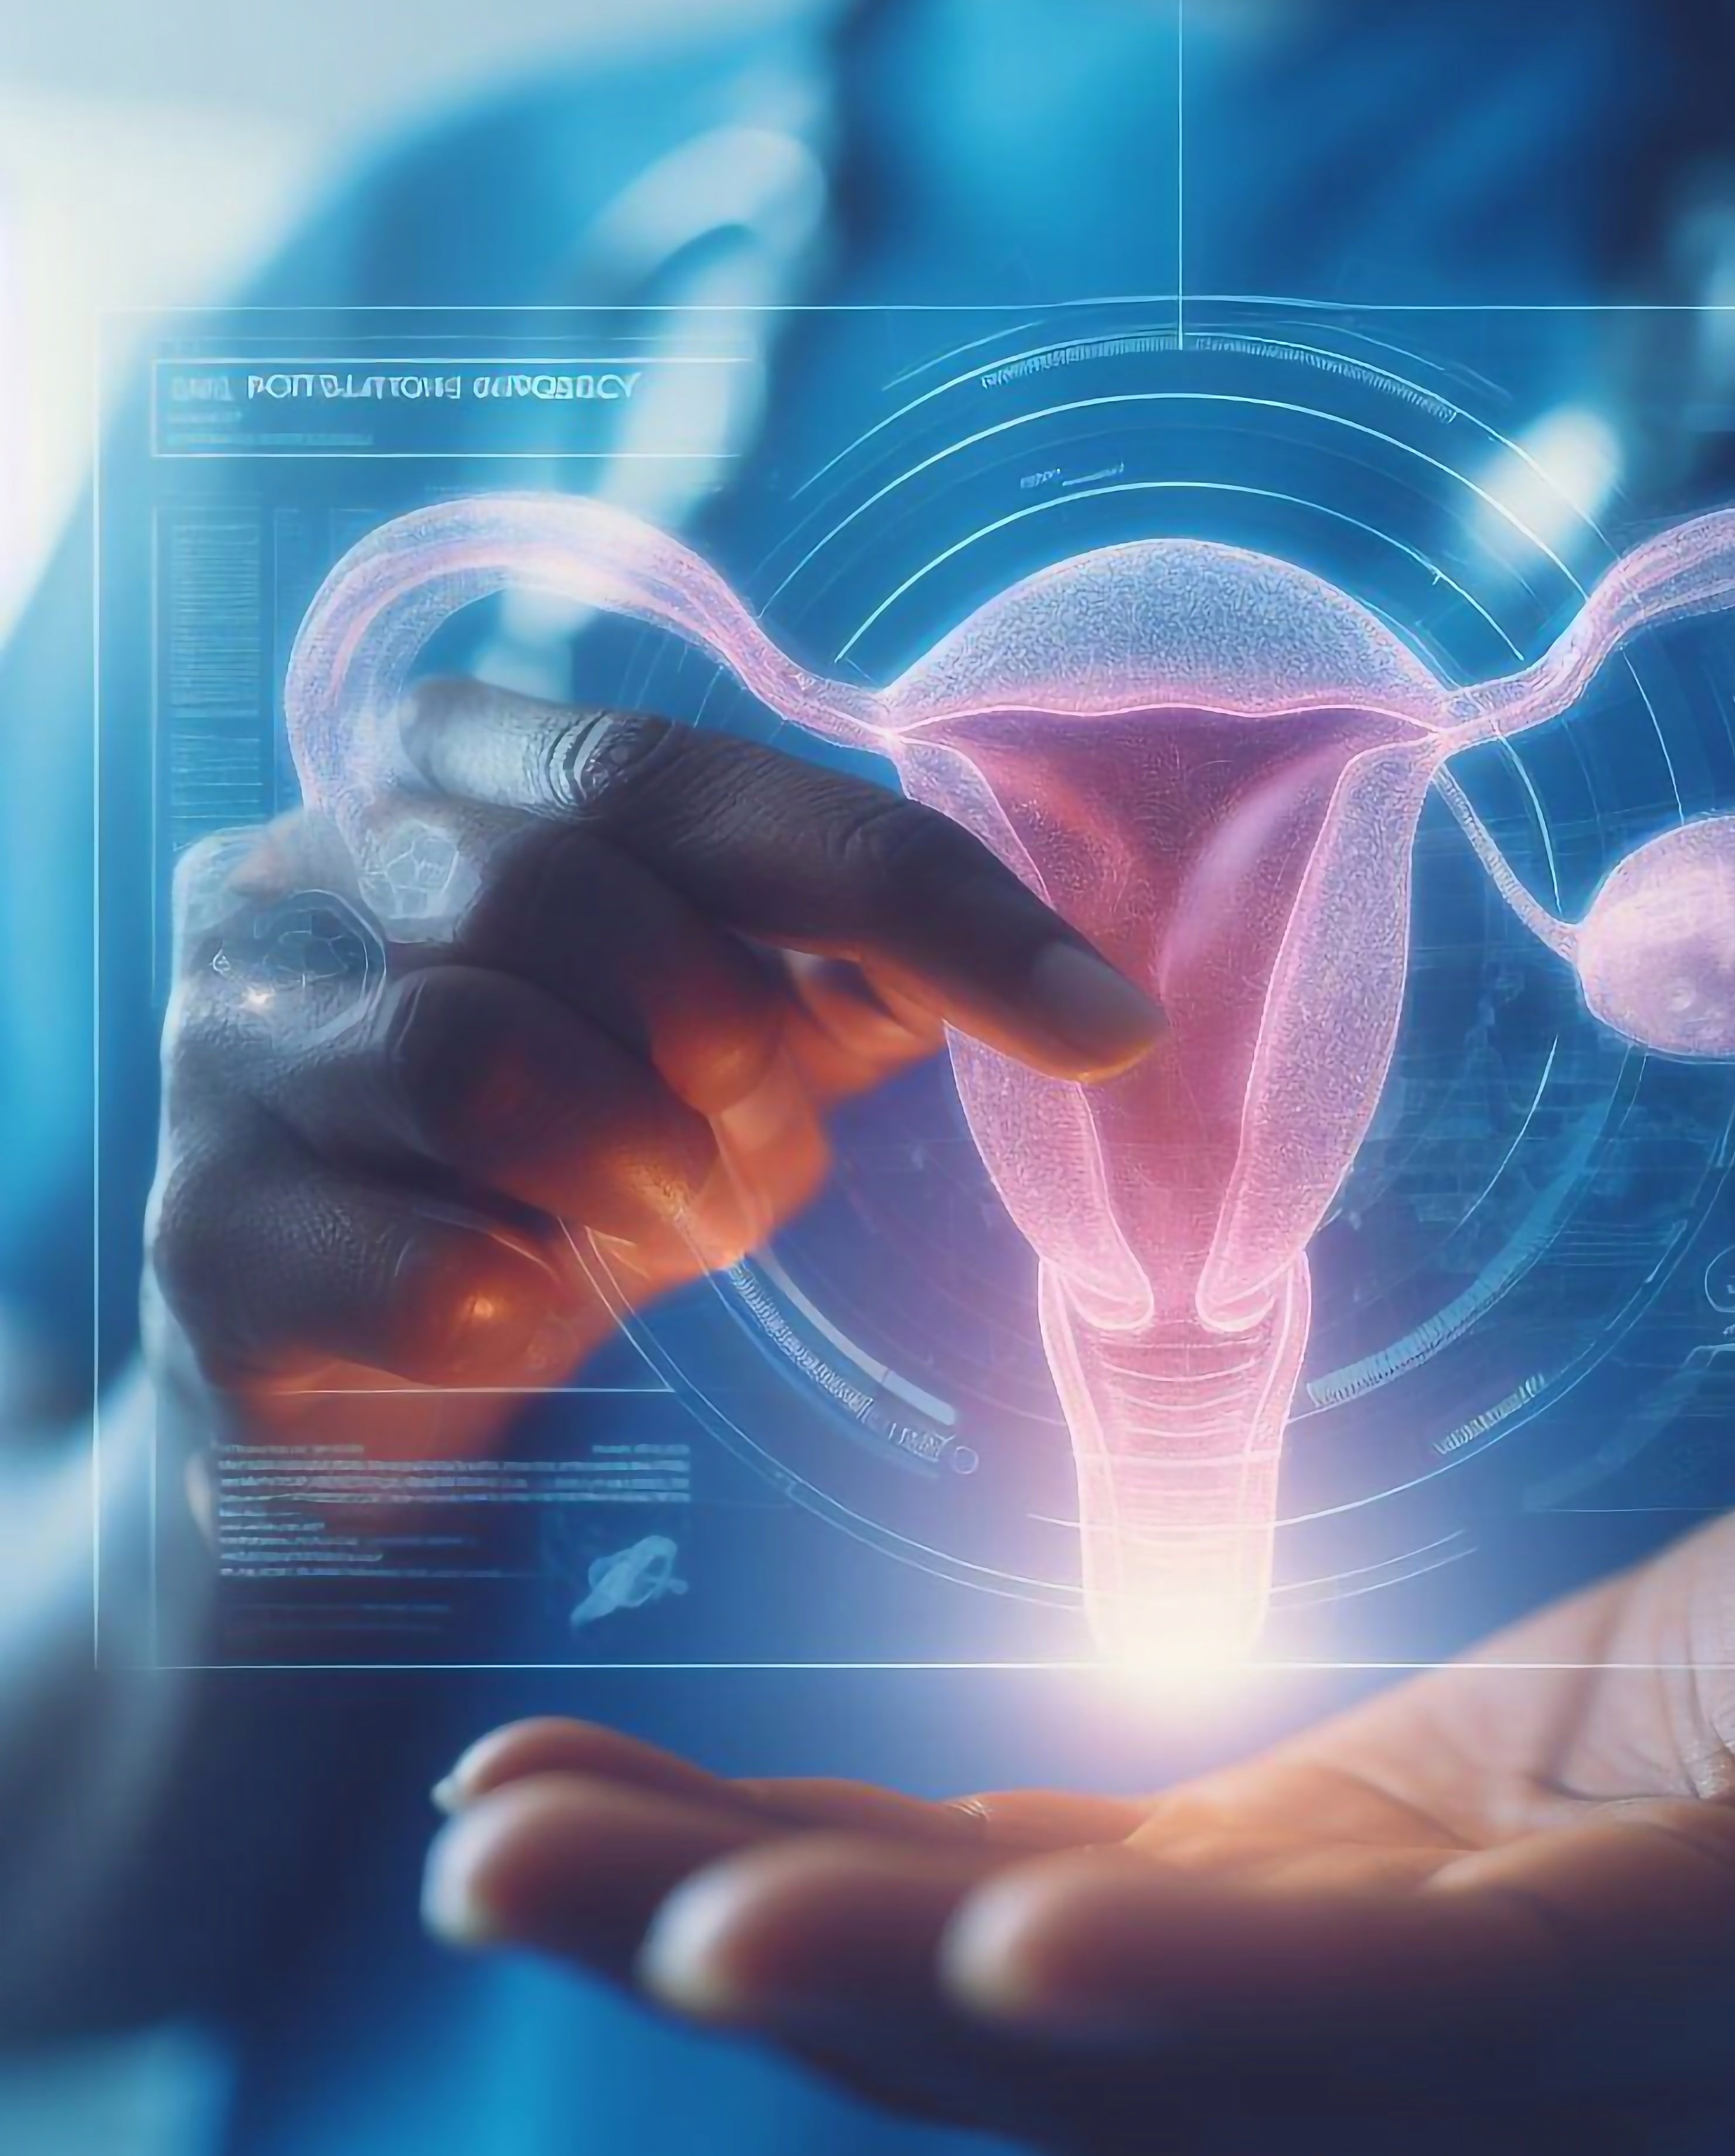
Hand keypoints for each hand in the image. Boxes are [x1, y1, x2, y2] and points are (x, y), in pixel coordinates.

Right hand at [147, 678, 1160, 1437]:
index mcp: (445, 773)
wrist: (359, 1382)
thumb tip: (1072, 984)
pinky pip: (436, 1272)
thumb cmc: (563, 1172)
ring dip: (637, 1183)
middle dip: (718, 1061)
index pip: (698, 782)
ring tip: (637, 1225)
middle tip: (728, 1152)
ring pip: (487, 1062)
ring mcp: (227, 1049)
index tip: (1113, 1028)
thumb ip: (845, 973)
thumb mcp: (720, 1043)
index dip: (924, 899)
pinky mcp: (200, 1241)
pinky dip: (539, 1310)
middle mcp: (302, 870)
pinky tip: (522, 1307)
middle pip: (572, 900)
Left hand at [422, 1472, 1734, 2155]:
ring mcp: (1280, 2005)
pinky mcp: (1199, 1919)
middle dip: (838, 1974)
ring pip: (969, 2003)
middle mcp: (1418, 2058)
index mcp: (1625, 1989)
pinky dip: (773, 1859)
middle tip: (562, 1876)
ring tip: (492, 1834)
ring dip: (728, 1917)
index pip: (1396, 2020)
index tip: (980, 1929)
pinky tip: (596, 1798)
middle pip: (1103, 2052)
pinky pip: (953, 1904)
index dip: (1208, 1995)